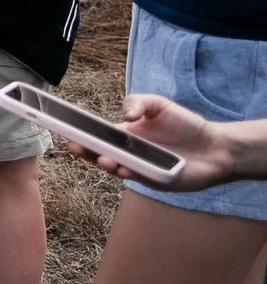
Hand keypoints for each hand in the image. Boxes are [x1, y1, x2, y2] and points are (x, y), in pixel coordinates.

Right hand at [66, 94, 234, 189]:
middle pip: (100, 154)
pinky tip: (124, 168)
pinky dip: (130, 174)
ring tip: (104, 159)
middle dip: (85, 152)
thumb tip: (124, 114)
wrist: (217, 147)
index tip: (67, 131)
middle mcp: (128, 153)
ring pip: (116, 168)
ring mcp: (140, 168)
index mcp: (125, 135)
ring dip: (106, 165)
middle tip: (75, 147)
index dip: (81, 134)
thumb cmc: (186, 125)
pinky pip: (138, 178)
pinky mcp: (155, 180)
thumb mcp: (159, 105)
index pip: (97, 135)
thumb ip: (138, 102)